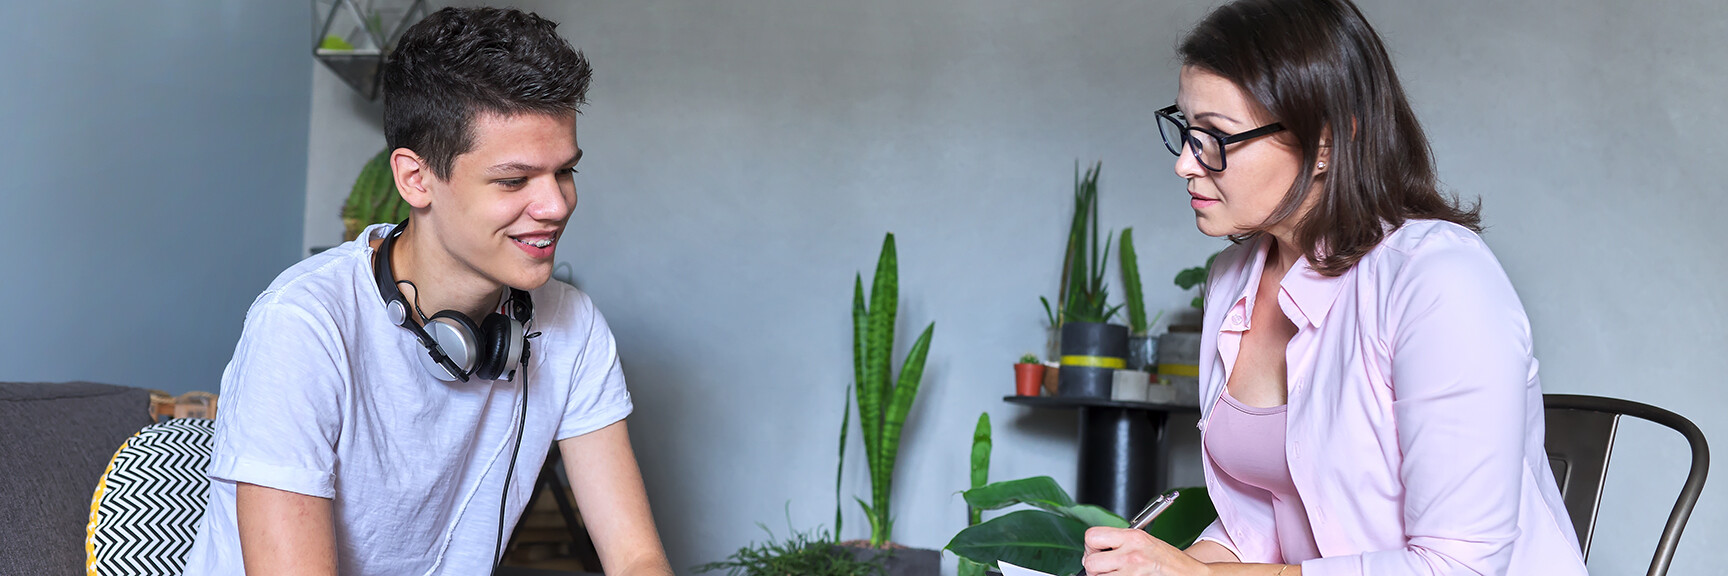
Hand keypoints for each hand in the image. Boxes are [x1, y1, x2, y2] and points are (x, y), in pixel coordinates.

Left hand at [1082, 527, 1208, 575]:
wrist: (1188, 573)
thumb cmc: (1167, 559)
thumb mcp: (1143, 541)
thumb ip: (1119, 542)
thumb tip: (1093, 550)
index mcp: (1132, 537)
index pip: (1092, 536)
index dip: (1090, 546)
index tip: (1096, 551)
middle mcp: (1131, 554)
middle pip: (1091, 562)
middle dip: (1094, 568)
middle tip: (1104, 568)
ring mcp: (1133, 571)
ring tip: (1117, 573)